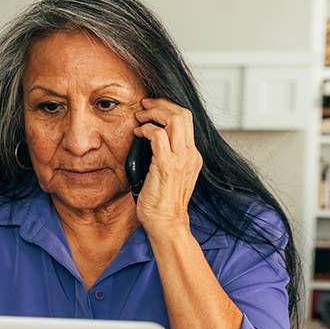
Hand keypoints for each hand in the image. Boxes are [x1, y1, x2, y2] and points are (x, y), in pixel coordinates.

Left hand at [132, 98, 202, 238]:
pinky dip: (146, 129)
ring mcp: (180, 160)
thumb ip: (166, 158)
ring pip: (174, 119)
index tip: (153, 109)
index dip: (169, 109)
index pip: (187, 121)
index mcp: (192, 156)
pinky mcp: (166, 166)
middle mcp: (190, 155)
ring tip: (140, 117)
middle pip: (184, 114)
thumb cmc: (162, 204)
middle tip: (145, 105)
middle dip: (162, 104)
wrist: (167, 224)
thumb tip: (151, 142)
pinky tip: (137, 133)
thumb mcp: (170, 176)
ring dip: (154, 113)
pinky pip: (157, 135)